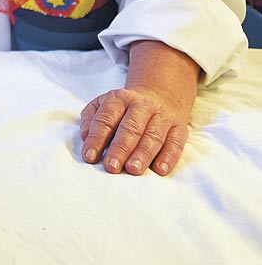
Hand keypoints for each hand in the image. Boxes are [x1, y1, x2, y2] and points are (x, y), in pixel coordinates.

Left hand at [79, 40, 198, 175]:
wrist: (160, 95)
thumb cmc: (125, 107)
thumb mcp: (104, 104)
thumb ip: (91, 118)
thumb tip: (85, 137)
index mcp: (119, 99)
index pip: (106, 119)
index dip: (96, 138)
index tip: (89, 156)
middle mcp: (142, 105)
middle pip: (130, 128)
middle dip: (120, 148)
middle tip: (111, 166)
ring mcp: (162, 116)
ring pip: (153, 136)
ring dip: (142, 154)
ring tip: (132, 170)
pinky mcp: (179, 128)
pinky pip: (175, 143)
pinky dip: (168, 157)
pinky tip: (160, 170)